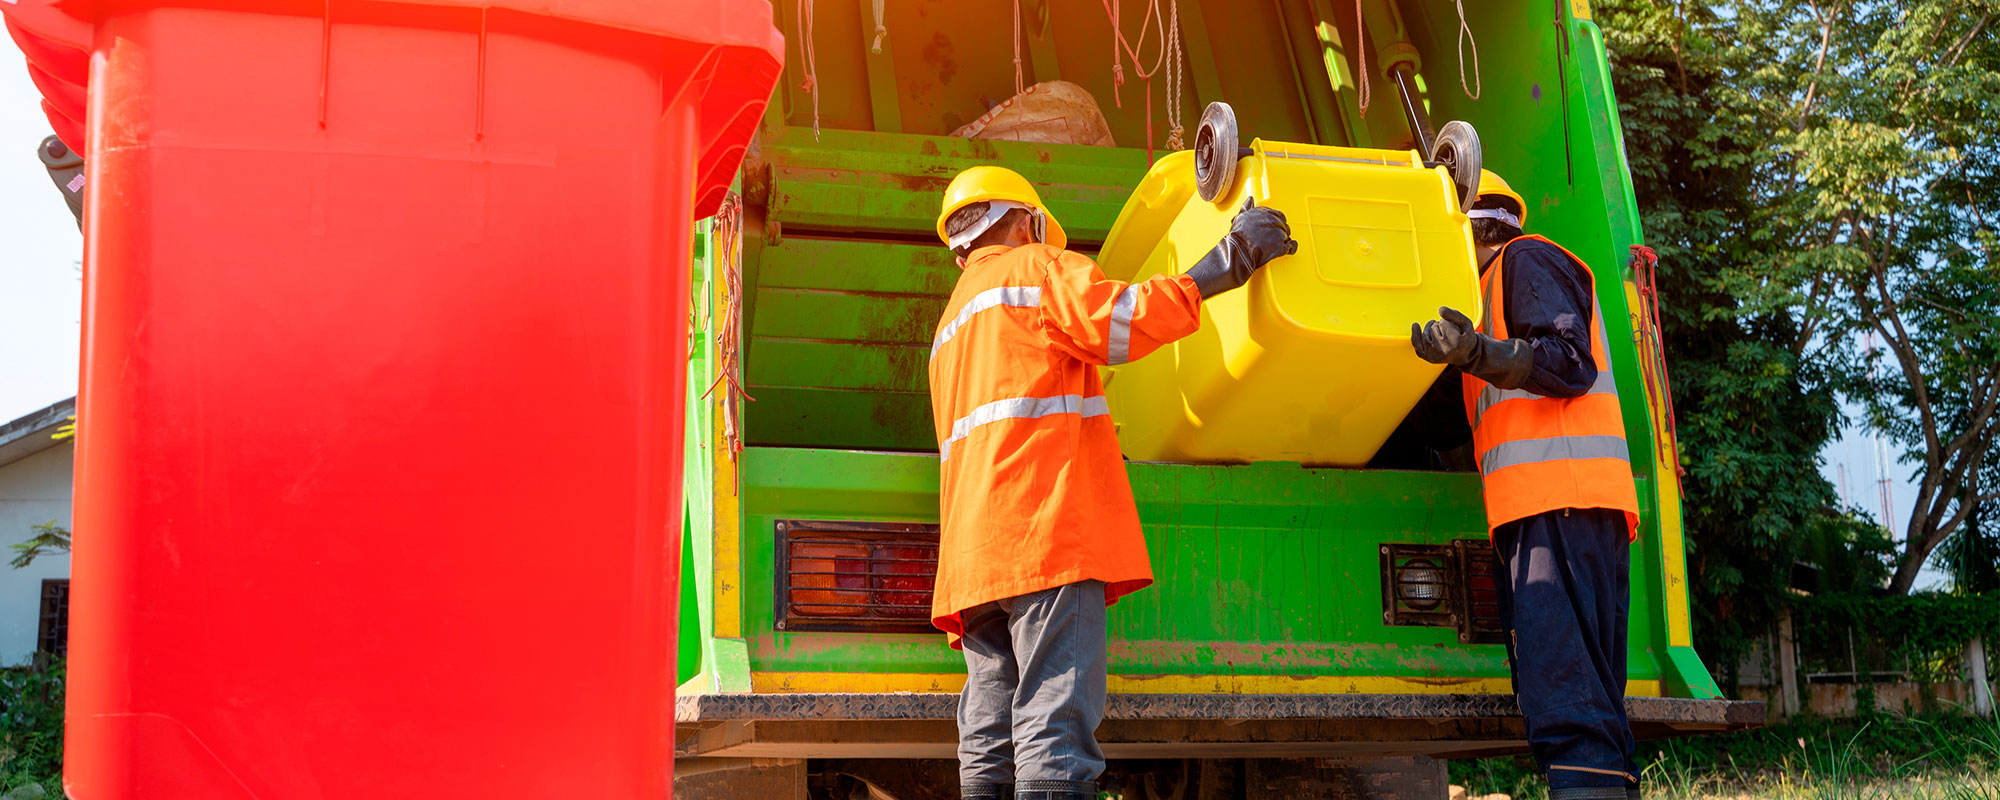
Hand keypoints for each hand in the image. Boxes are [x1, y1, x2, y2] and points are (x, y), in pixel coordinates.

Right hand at [1184, 197, 1298, 298]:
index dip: (1278, 223)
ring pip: (1287, 236)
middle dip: (1281, 232)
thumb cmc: (1236, 237)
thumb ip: (1246, 208)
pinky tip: (1285, 250)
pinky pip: (1290, 246)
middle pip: (1284, 226)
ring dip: (1283, 241)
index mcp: (1264, 212)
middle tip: (1273, 240)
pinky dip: (1289, 249)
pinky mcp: (1281, 245)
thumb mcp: (1240, 218)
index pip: (1279, 215)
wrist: (1236, 252)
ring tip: (1273, 247)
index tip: (1275, 228)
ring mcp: (1278, 233)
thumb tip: (1250, 199)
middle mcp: (1273, 220)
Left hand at [1410, 306, 1478, 365]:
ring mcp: (1434, 355)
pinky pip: (1417, 343)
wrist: (1463, 355)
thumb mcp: (1466, 323)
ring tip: (1442, 335)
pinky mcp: (1427, 357)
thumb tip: (1440, 310)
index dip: (1449, 323)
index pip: (1444, 323)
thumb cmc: (1465, 337)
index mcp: (1457, 344)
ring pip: (1425, 332)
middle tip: (1449, 334)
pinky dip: (1415, 334)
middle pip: (1434, 327)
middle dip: (1440, 326)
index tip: (1456, 330)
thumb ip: (1455, 314)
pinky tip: (1415, 325)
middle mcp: (1444, 351)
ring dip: (1431, 330)